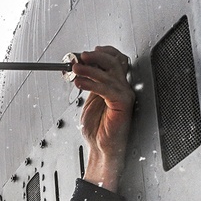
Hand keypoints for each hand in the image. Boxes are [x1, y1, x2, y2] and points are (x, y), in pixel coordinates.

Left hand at [70, 46, 134, 190]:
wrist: (101, 148)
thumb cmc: (98, 129)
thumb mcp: (90, 100)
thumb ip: (90, 83)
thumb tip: (81, 66)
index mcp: (116, 85)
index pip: (115, 60)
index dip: (103, 53)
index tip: (87, 52)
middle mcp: (123, 88)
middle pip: (114, 62)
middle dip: (96, 57)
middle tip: (81, 57)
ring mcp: (124, 95)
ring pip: (108, 74)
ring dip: (89, 70)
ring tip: (75, 70)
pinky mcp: (122, 103)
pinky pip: (106, 88)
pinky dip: (91, 83)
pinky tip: (79, 83)